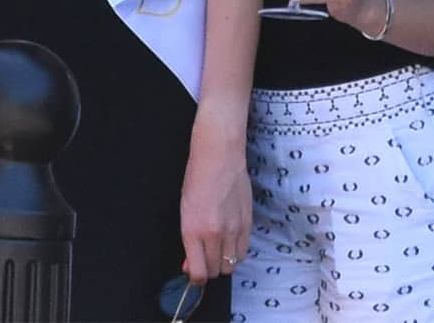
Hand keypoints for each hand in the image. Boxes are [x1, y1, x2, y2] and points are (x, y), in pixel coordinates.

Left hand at [180, 106, 251, 283]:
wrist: (219, 156)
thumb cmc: (196, 179)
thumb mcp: (185, 210)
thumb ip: (189, 241)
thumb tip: (190, 265)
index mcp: (193, 230)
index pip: (198, 272)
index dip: (195, 277)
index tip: (193, 273)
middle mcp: (214, 234)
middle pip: (215, 271)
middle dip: (208, 269)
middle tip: (203, 257)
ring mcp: (234, 229)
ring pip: (231, 265)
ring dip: (223, 262)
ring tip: (216, 248)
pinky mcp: (248, 223)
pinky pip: (244, 252)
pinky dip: (235, 251)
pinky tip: (229, 239)